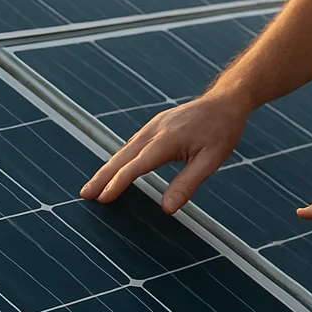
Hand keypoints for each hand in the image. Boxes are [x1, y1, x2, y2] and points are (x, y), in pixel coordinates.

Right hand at [80, 93, 248, 212]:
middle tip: (85, 194)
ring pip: (125, 149)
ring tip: (94, 187)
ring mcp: (154, 126)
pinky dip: (121, 157)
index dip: (117, 183)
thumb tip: (167, 210)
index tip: (102, 199)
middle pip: (122, 156)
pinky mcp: (156, 124)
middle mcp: (154, 131)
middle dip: (102, 177)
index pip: (135, 166)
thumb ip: (187, 184)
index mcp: (166, 140)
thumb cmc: (222, 131)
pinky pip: (133, 143)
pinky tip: (117, 167)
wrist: (225, 101)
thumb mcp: (211, 161)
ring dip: (109, 167)